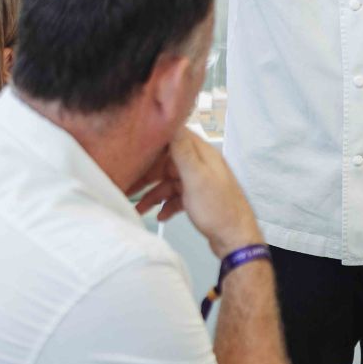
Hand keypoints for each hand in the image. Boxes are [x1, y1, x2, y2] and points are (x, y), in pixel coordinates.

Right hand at [132, 126, 261, 257]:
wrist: (235, 239)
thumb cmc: (218, 209)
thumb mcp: (197, 178)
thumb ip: (184, 152)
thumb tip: (173, 124)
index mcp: (204, 155)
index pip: (176, 136)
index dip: (155, 139)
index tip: (134, 146)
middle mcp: (202, 165)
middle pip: (168, 162)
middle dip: (148, 174)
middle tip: (128, 186)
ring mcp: (200, 182)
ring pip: (170, 182)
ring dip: (153, 194)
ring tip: (139, 208)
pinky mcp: (199, 198)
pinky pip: (177, 196)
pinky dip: (166, 204)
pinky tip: (160, 216)